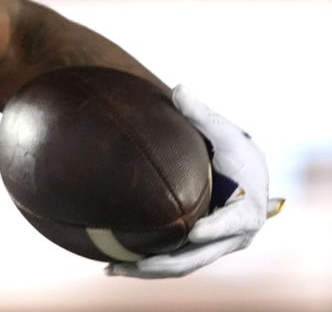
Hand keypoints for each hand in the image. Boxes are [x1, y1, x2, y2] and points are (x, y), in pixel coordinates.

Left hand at [106, 85, 283, 278]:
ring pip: (181, 266)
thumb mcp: (226, 133)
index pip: (233, 225)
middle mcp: (233, 238)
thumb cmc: (237, 152)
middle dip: (166, 263)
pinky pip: (171, 260)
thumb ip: (203, 115)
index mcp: (247, 212)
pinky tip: (111, 262)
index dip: (215, 230)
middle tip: (134, 262)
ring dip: (147, 270)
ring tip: (110, 269)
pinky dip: (144, 264)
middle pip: (199, 258)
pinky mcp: (197, 249)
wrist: (247, 176)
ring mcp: (214, 248)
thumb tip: (180, 89)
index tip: (194, 230)